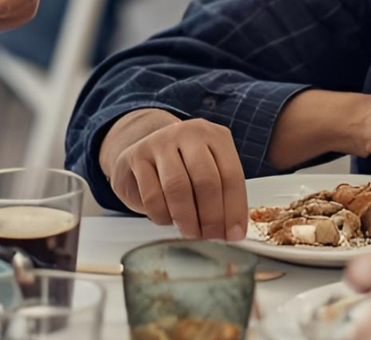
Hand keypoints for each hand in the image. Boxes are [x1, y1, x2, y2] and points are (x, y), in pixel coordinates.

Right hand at [101, 111, 248, 240]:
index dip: (234, 209)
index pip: (231, 174)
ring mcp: (160, 142)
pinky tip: (168, 220)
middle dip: (211, 216)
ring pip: (178, 187)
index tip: (234, 234)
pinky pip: (152, 195)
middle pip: (206, 179)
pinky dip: (162, 216)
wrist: (144, 152)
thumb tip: (233, 231)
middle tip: (211, 237)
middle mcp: (188, 133)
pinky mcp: (136, 156)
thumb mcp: (207, 171)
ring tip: (191, 233)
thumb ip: (221, 194)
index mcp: (214, 136)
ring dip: (187, 218)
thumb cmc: (182, 168)